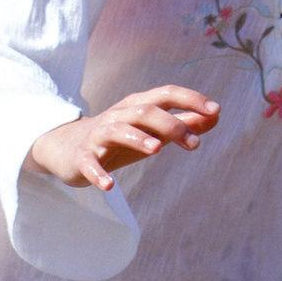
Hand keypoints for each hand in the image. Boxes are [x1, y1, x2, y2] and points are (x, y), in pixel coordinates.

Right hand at [28, 86, 220, 192]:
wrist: (66, 148)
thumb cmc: (118, 139)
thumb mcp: (151, 131)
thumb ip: (183, 124)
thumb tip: (215, 116)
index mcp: (136, 106)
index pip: (165, 94)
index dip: (190, 99)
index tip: (215, 110)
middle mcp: (118, 116)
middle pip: (145, 111)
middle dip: (172, 124)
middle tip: (196, 144)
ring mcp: (98, 136)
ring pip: (117, 130)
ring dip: (137, 137)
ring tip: (157, 149)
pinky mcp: (82, 157)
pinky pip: (89, 163)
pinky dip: (98, 173)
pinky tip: (109, 186)